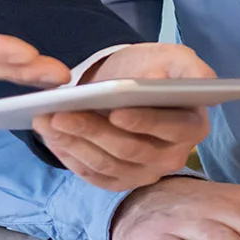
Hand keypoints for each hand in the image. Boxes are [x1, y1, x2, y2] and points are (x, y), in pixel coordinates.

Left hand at [32, 42, 214, 190]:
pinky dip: (69, 156)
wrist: (129, 86)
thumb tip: (178, 79)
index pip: (170, 129)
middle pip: (131, 150)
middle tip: (61, 114)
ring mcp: (145, 173)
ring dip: (74, 143)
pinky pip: (92, 175)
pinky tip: (51, 136)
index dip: (143, 122)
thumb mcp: (174, 58)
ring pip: (107, 164)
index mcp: (192, 127)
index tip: (116, 112)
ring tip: (47, 121)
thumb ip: (188, 68)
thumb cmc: (153, 69)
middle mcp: (172, 157)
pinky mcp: (120, 181)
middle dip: (93, 131)